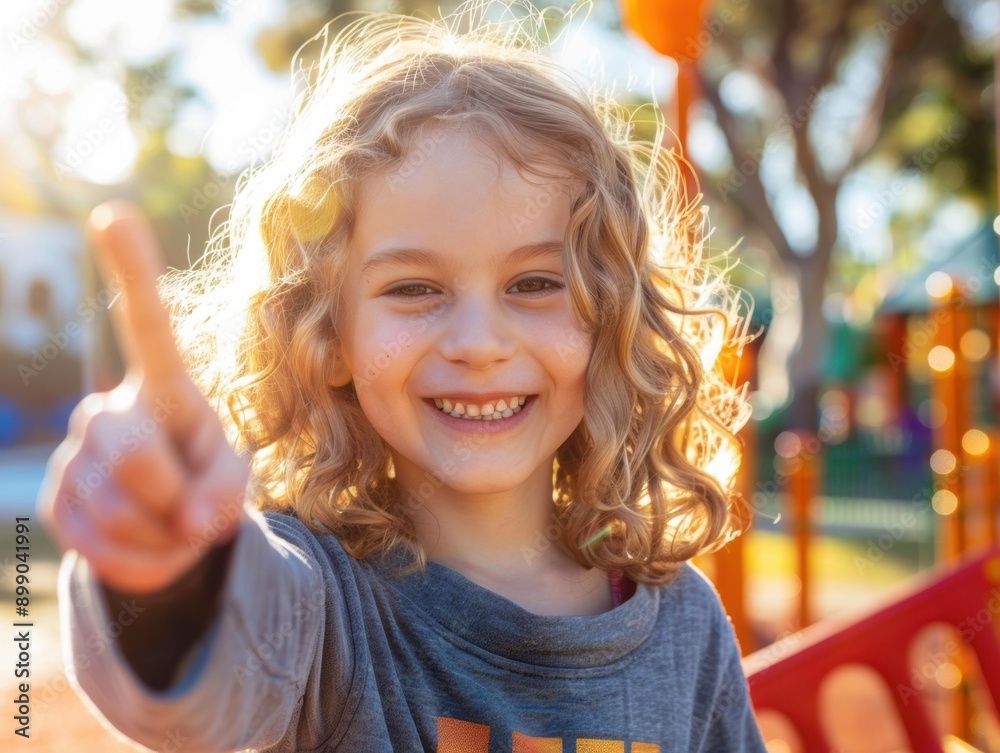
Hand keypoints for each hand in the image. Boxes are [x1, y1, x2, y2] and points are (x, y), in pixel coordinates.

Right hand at [37, 201, 248, 593]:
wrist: (171, 531)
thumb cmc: (210, 485)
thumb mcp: (234, 482)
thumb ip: (227, 496)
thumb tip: (196, 523)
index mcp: (165, 387)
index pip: (147, 327)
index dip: (130, 273)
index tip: (114, 214)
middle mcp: (110, 407)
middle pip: (135, 455)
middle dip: (174, 495)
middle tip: (192, 507)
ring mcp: (75, 453)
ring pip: (120, 510)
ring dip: (165, 535)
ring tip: (173, 523)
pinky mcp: (54, 500)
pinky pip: (99, 546)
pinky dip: (142, 561)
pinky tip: (149, 542)